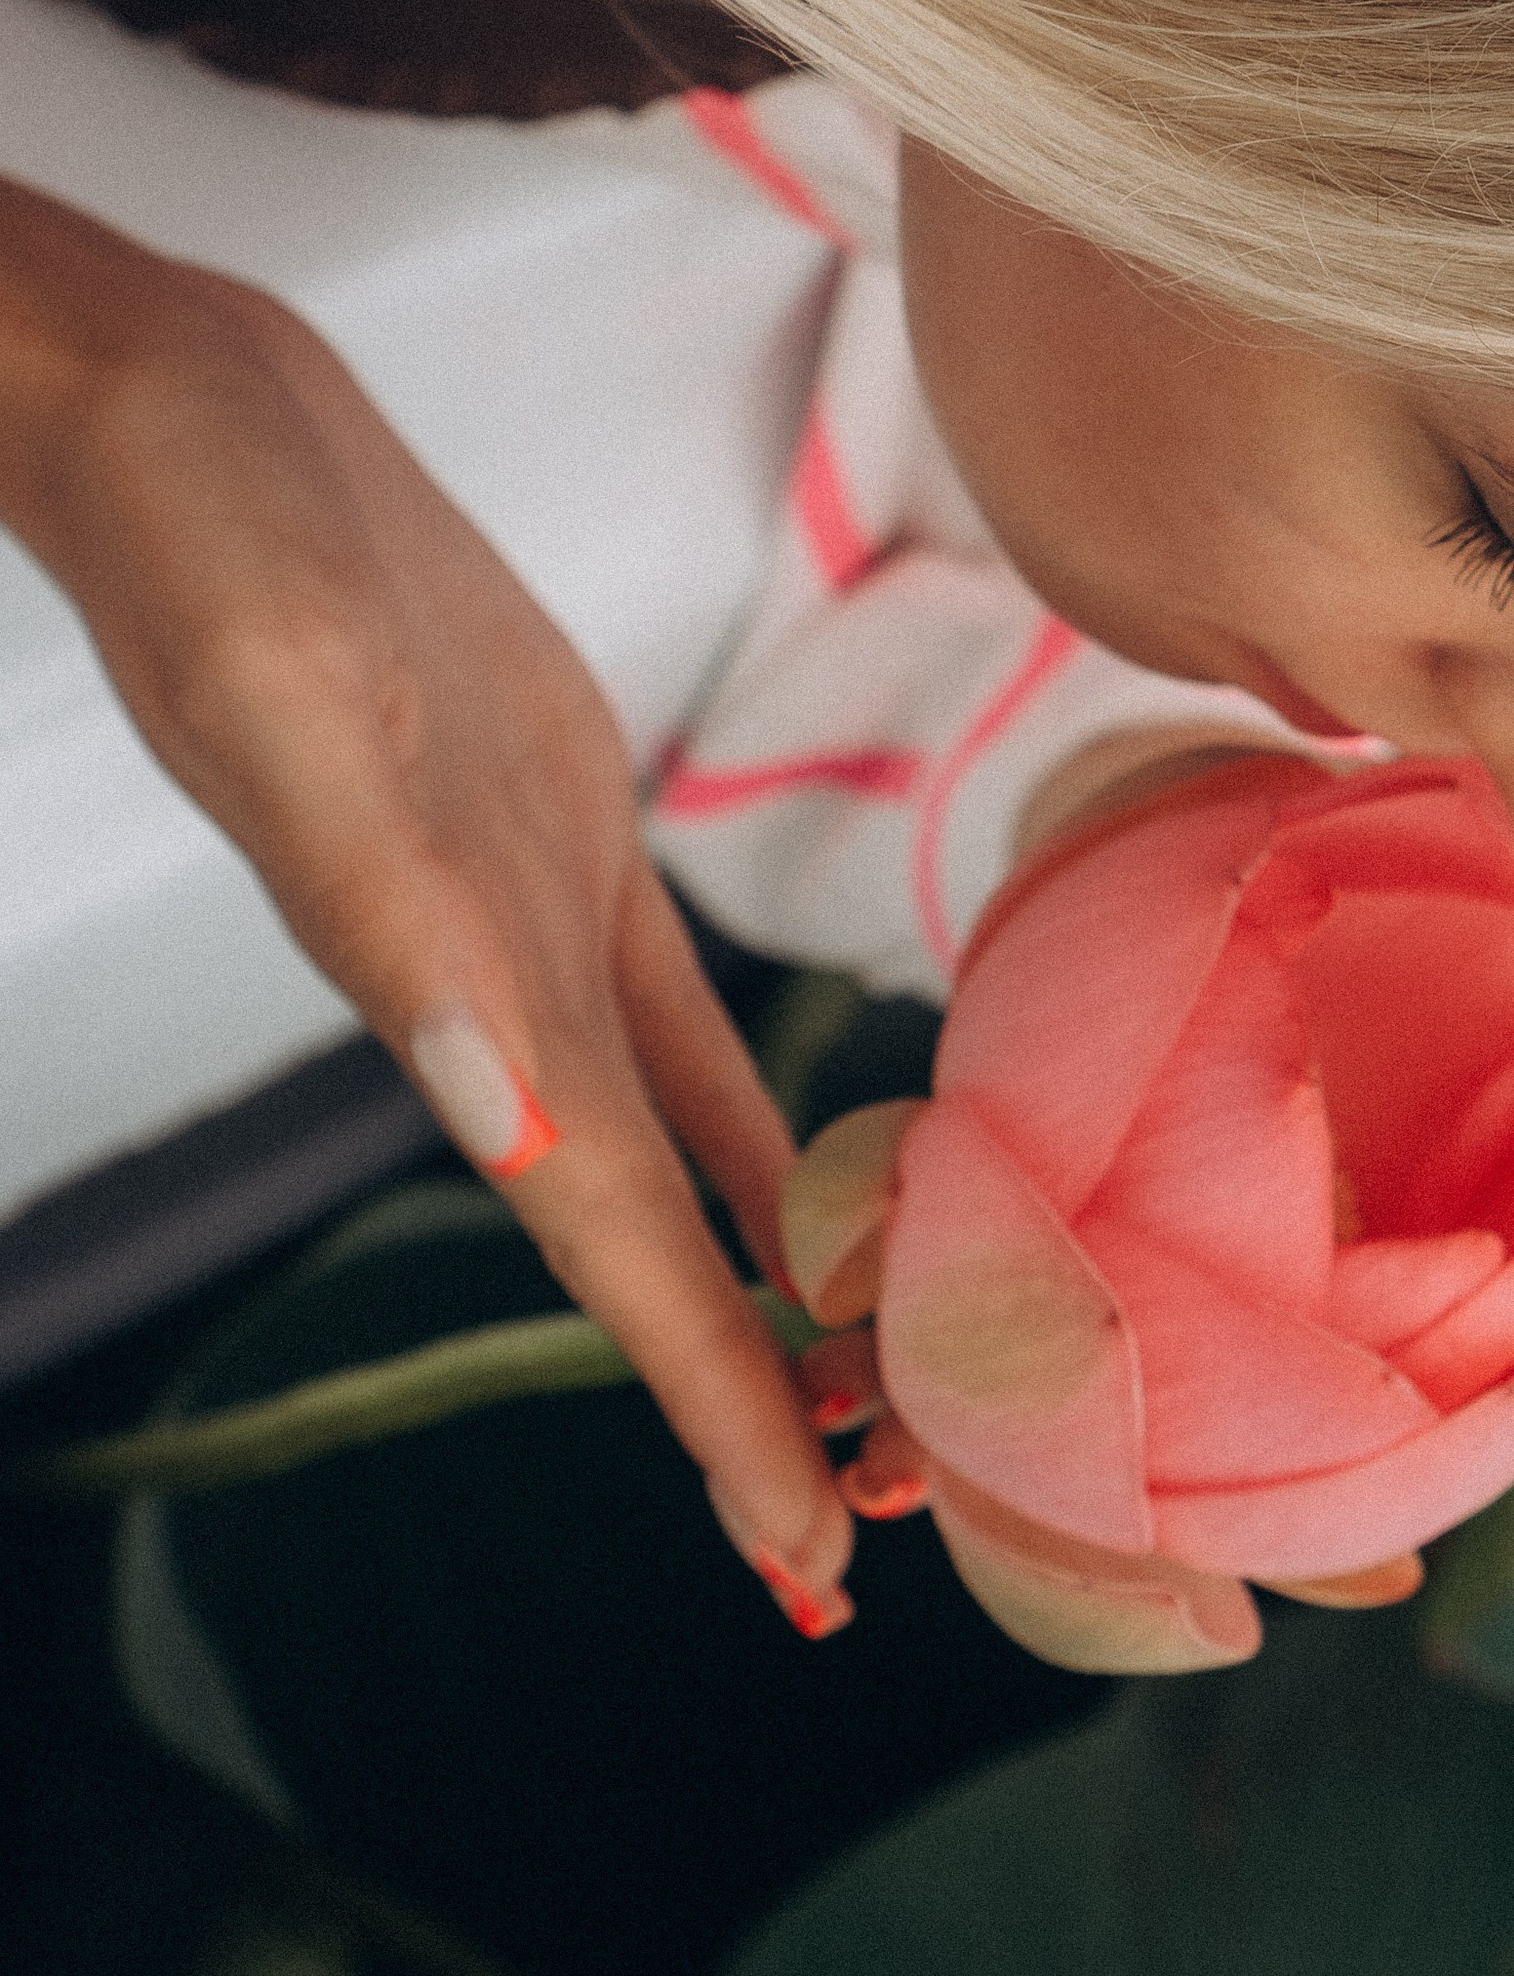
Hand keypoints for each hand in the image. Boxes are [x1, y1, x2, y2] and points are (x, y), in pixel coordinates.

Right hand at [0, 179, 850, 1627]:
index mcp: (457, 993)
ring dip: (754, 1284)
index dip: (708, 1399)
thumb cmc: (213, 538)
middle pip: (659, 1239)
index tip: (803, 1558)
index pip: (614, 1244)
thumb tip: (492, 1111)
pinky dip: (741, 1115)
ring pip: (675, 1147)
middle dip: (752, 1397)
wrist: (188, 416)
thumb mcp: (295, 704)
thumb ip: (385, 911)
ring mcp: (532, 920)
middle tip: (863, 1553)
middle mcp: (501, 991)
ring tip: (852, 1408)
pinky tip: (805, 1187)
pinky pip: (677, 1018)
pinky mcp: (558, 836)